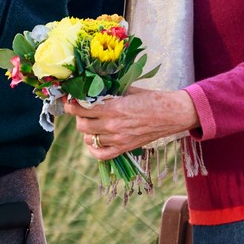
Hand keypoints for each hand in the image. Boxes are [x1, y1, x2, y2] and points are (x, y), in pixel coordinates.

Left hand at [64, 87, 198, 162]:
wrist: (172, 114)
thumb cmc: (152, 98)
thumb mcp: (128, 89)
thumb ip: (108, 91)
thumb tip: (90, 89)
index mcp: (113, 108)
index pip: (81, 109)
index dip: (72, 104)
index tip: (71, 100)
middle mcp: (113, 126)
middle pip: (81, 125)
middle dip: (78, 116)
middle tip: (82, 109)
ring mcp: (118, 140)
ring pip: (89, 139)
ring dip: (86, 130)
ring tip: (91, 122)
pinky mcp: (124, 148)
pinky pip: (100, 154)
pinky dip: (93, 148)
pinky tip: (95, 139)